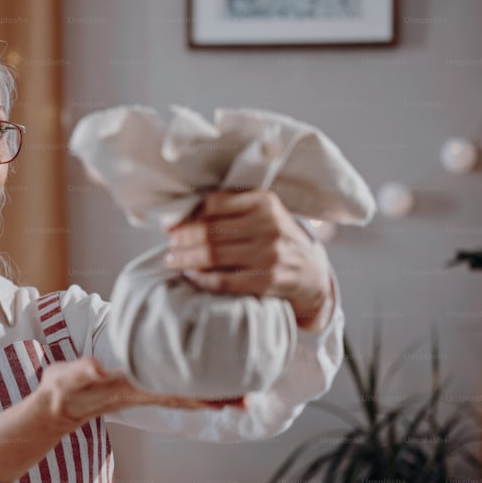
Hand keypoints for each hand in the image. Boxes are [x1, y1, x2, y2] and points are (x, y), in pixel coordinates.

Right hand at [33, 357, 240, 433]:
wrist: (57, 403)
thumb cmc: (63, 390)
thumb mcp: (68, 378)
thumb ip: (82, 370)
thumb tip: (97, 366)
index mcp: (131, 388)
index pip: (174, 393)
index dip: (203, 395)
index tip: (230, 396)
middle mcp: (143, 391)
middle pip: (188, 397)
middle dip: (218, 398)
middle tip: (250, 396)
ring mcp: (142, 390)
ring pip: (183, 393)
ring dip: (211, 394)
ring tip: (239, 390)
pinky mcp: (138, 385)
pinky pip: (172, 386)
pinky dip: (193, 385)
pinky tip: (205, 378)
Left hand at [164, 189, 332, 327]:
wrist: (311, 273)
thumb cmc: (276, 238)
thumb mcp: (264, 213)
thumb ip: (232, 206)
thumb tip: (183, 212)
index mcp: (264, 201)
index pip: (214, 204)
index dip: (188, 215)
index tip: (172, 224)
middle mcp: (268, 225)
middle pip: (210, 231)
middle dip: (182, 239)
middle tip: (170, 244)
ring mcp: (269, 254)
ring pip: (213, 256)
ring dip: (186, 259)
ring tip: (172, 260)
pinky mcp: (267, 280)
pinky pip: (223, 281)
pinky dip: (202, 279)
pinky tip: (192, 275)